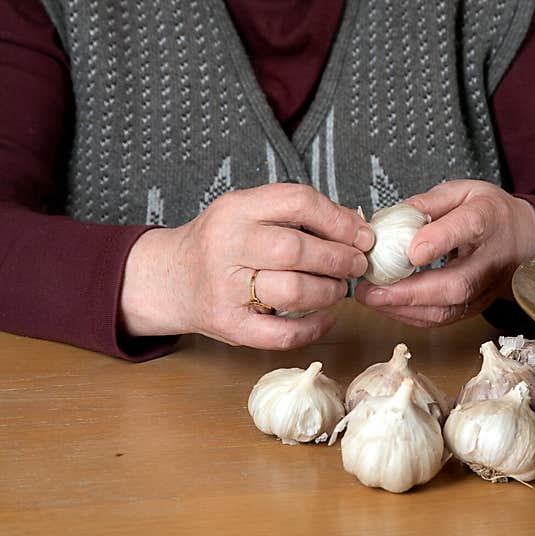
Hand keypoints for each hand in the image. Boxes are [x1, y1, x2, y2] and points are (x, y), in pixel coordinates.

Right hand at [120, 183, 374, 348]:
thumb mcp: (250, 214)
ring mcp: (225, 289)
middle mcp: (226, 245)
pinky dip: (315, 327)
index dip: (339, 220)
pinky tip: (326, 316)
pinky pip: (283, 333)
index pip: (297, 201)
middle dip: (339, 259)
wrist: (170, 279)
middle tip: (356, 264)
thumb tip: (356, 225)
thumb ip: (298, 215)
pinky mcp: (230, 325)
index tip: (362, 235)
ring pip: (293, 292)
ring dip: (329, 292)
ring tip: (338, 288)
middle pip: (296, 250)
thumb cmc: (222, 245)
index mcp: (236, 209)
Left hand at [355, 180, 534, 326]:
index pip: (468, 228)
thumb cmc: (490, 212)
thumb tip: (390, 218)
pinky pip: (446, 318)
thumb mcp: (462, 191)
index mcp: (488, 218)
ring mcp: (487, 287)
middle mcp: (492, 258)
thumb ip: (428, 202)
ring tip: (370, 299)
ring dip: (405, 309)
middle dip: (409, 292)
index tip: (410, 251)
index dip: (440, 240)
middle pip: (457, 283)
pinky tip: (389, 306)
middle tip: (370, 290)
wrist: (525, 237)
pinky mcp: (478, 306)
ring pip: (449, 309)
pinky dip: (413, 317)